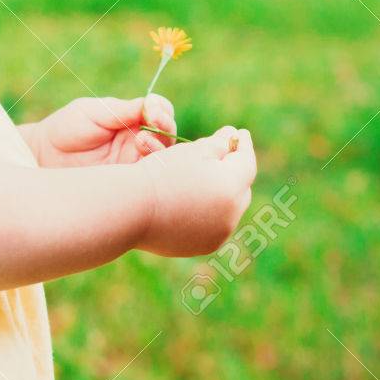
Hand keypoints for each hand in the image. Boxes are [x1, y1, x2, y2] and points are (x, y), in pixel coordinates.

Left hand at [24, 94, 177, 167]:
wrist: (42, 157)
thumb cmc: (66, 128)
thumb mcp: (94, 112)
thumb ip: (123, 110)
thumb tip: (152, 105)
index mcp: (131, 120)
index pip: (160, 112)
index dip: (162, 110)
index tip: (152, 109)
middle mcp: (138, 141)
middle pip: (167, 135)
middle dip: (165, 127)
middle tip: (154, 122)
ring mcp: (134, 165)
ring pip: (163, 158)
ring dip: (159, 147)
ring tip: (140, 142)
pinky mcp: (128, 187)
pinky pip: (149, 182)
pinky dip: (151, 172)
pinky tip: (139, 164)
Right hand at [135, 126, 255, 257]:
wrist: (132, 209)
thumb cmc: (161, 173)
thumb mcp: (193, 150)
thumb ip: (219, 143)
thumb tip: (233, 138)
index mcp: (231, 188)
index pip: (247, 163)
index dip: (244, 146)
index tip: (240, 133)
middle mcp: (231, 216)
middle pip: (241, 187)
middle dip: (234, 170)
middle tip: (223, 153)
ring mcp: (218, 235)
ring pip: (229, 208)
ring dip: (223, 192)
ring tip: (207, 176)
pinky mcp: (203, 246)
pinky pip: (215, 224)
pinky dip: (210, 210)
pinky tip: (196, 198)